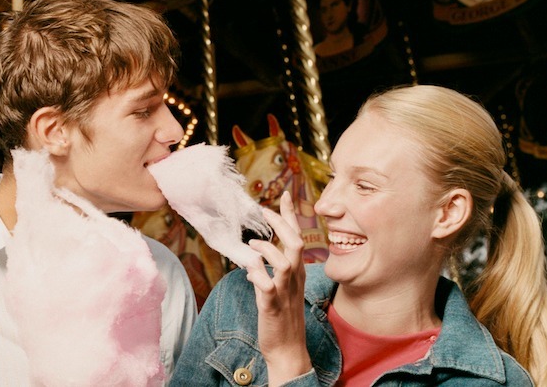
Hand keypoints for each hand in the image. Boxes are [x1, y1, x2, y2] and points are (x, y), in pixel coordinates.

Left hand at [241, 191, 311, 382]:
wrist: (287, 350)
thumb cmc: (281, 319)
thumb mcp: (278, 291)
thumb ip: (268, 273)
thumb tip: (253, 261)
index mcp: (297, 273)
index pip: (297, 238)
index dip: (290, 216)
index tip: (283, 195)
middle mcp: (294, 279)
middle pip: (295, 243)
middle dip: (281, 224)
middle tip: (263, 212)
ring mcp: (284, 292)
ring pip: (285, 262)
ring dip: (267, 250)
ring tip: (252, 247)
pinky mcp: (272, 306)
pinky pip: (266, 286)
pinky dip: (256, 275)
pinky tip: (248, 273)